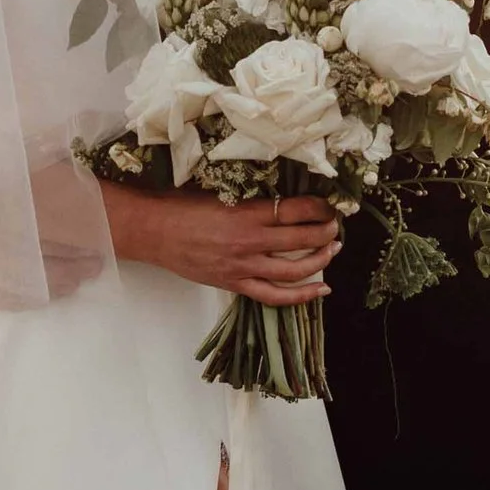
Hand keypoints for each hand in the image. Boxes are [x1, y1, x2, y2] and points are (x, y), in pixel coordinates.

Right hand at [101, 184, 340, 303]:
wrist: (153, 231)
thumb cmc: (181, 207)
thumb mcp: (220, 193)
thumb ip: (251, 200)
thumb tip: (282, 199)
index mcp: (245, 213)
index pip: (295, 210)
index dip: (319, 208)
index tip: (330, 205)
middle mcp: (249, 241)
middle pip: (301, 239)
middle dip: (326, 232)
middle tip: (336, 226)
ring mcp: (243, 267)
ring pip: (294, 269)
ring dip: (320, 260)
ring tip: (332, 250)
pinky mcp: (235, 284)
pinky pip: (274, 296)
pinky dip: (300, 295)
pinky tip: (321, 289)